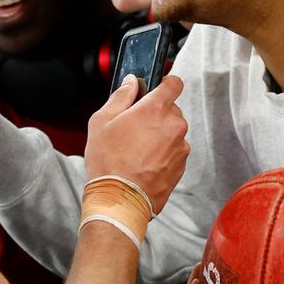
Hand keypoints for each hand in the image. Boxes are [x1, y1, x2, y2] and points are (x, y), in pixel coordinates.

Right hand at [85, 75, 189, 213]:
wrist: (120, 200)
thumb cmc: (108, 161)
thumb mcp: (102, 121)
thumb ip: (120, 96)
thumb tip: (131, 83)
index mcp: (156, 108)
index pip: (174, 83)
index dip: (166, 84)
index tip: (157, 89)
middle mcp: (174, 125)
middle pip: (171, 110)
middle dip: (156, 114)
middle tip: (134, 127)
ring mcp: (180, 147)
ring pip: (173, 132)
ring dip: (160, 135)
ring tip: (137, 150)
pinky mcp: (181, 165)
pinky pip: (174, 151)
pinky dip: (163, 154)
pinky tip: (144, 163)